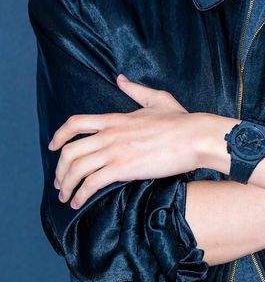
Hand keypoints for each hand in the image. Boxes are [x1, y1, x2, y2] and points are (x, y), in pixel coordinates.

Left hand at [49, 74, 202, 209]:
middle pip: (69, 150)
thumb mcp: (157, 98)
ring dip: (67, 185)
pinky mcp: (123, 168)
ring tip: (67, 196)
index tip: (53, 145)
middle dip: (59, 169)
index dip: (59, 135)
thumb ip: (136, 90)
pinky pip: (92, 183)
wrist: (195, 137)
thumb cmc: (181, 121)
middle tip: (60, 181)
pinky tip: (80, 202)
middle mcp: (110, 134)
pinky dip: (81, 195)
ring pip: (77, 168)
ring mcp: (115, 151)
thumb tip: (121, 79)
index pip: (76, 123)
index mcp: (116, 118)